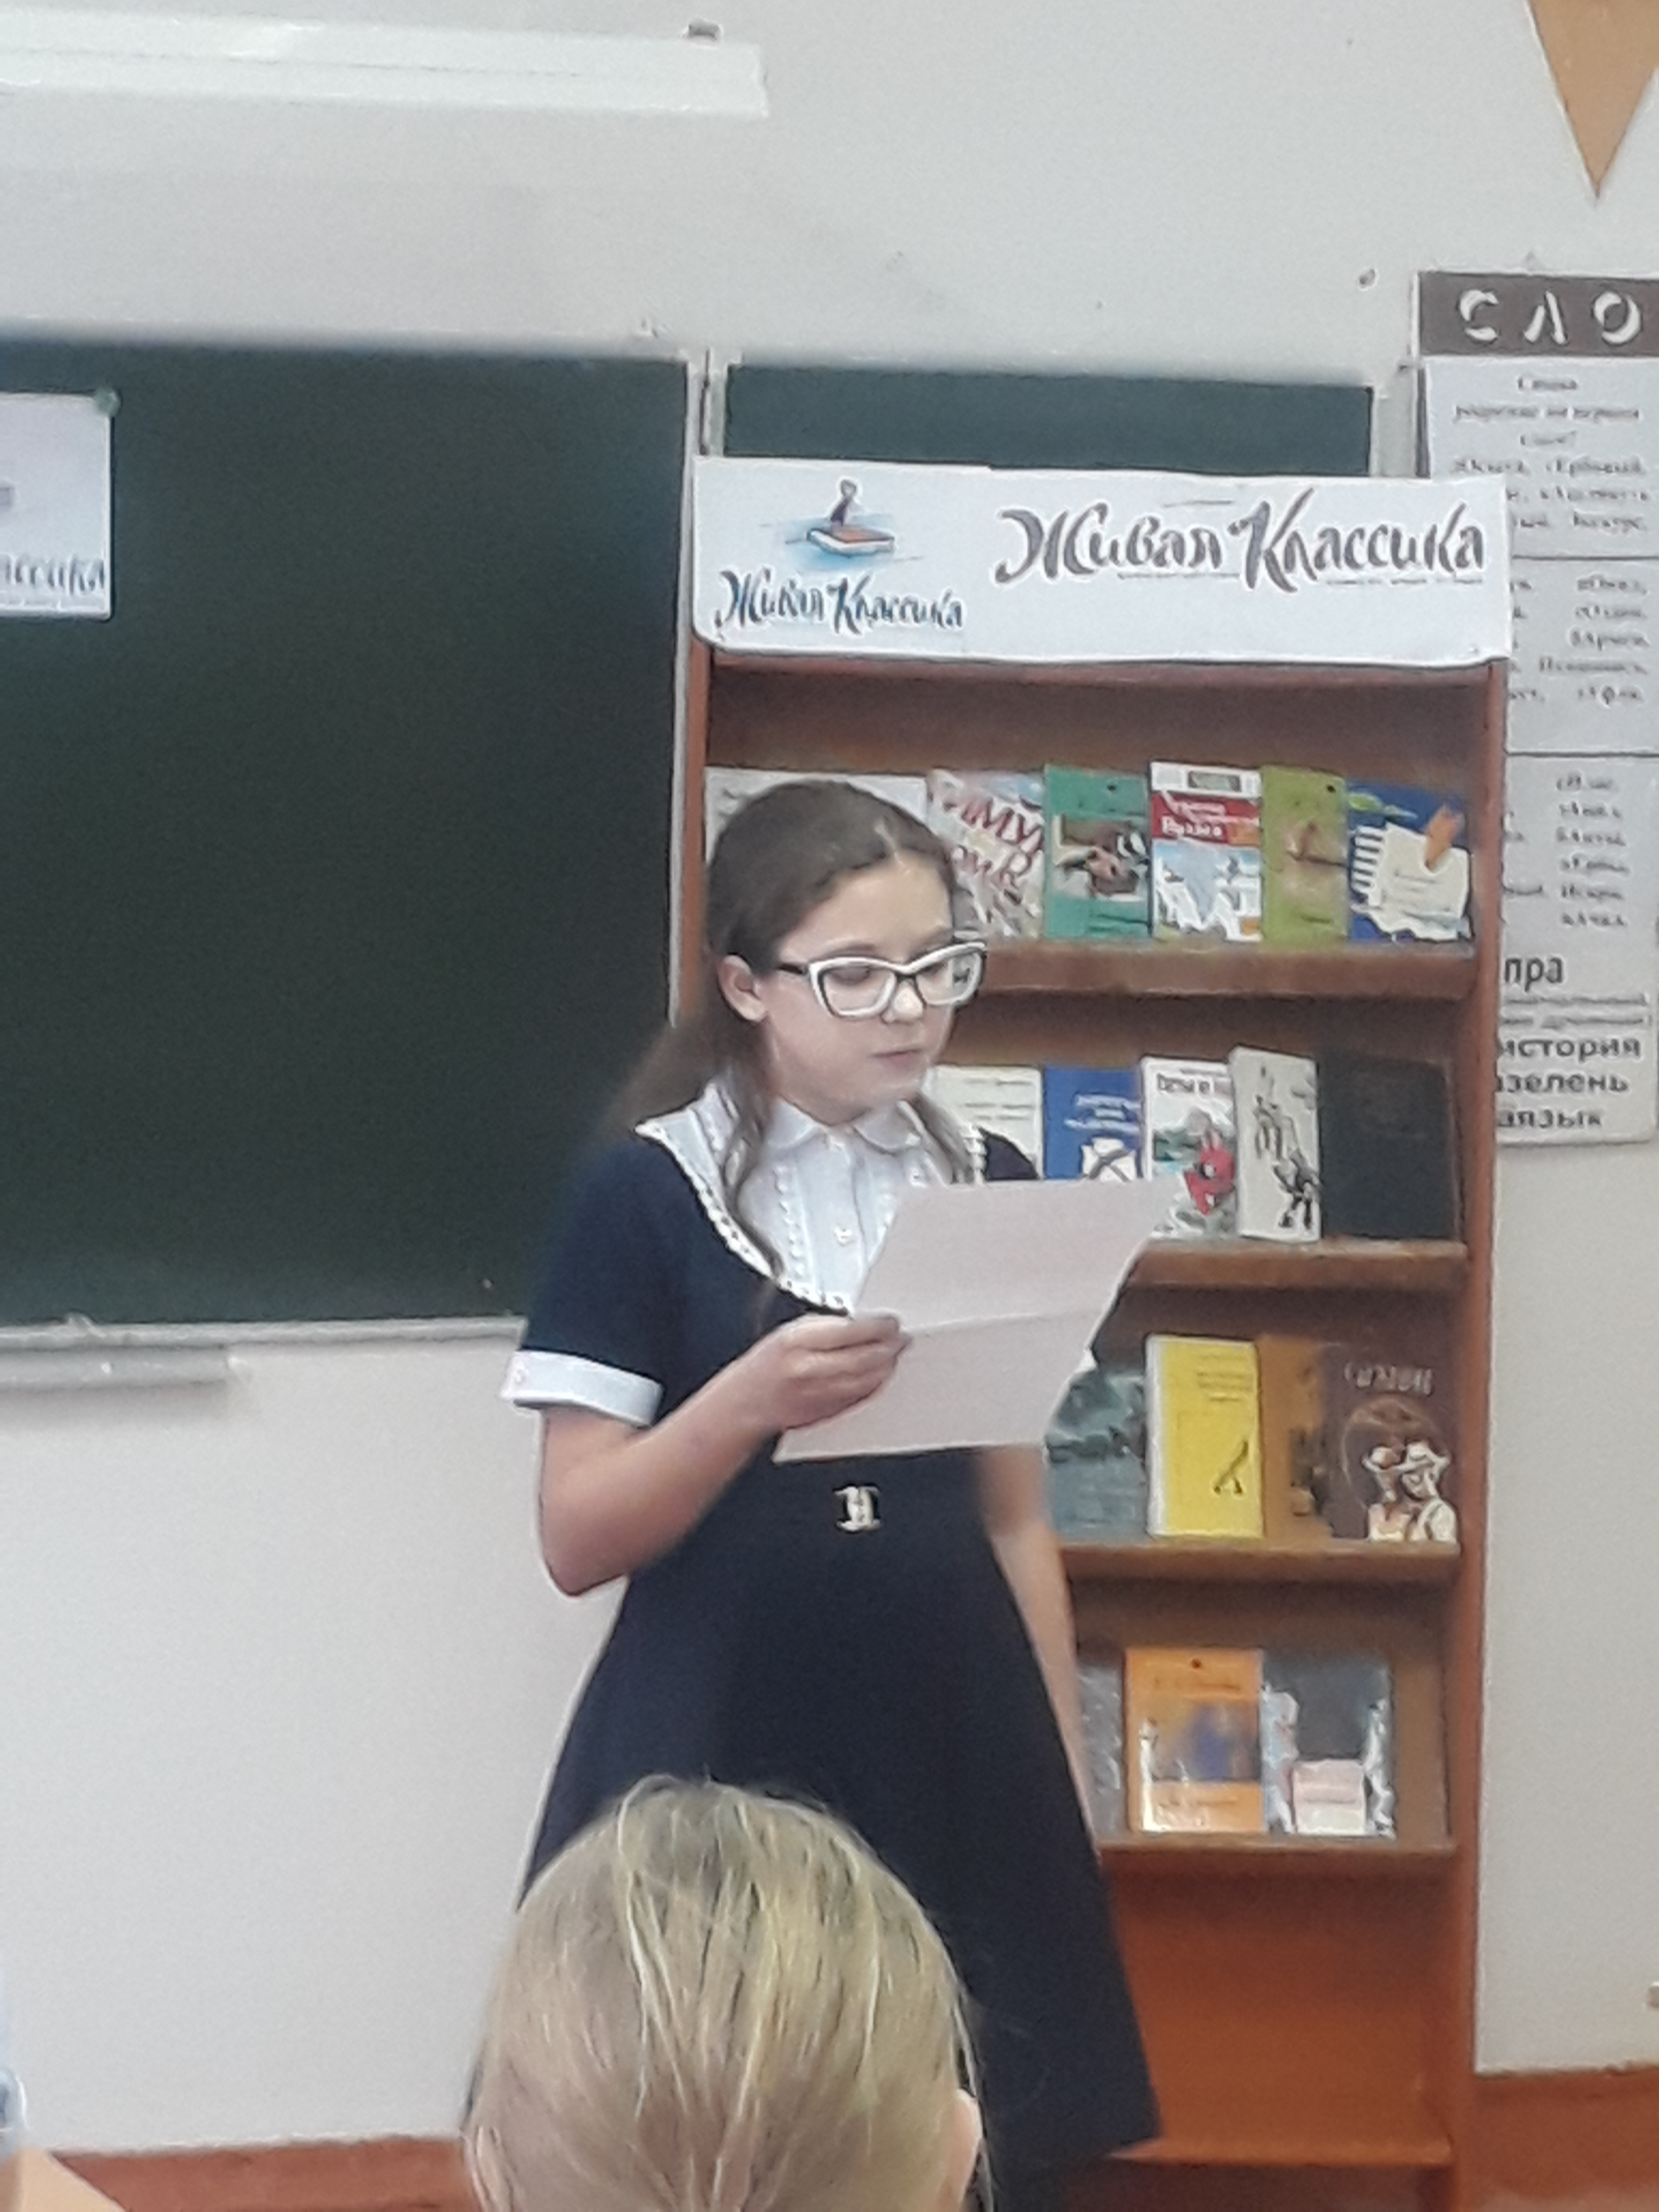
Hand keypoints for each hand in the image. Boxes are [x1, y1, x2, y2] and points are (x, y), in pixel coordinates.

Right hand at [729, 1312, 906, 1437]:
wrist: (746, 1402)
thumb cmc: (767, 1364)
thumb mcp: (791, 1331)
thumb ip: (828, 1326)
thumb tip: (866, 1324)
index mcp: (797, 1342)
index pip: (851, 1332)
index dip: (878, 1327)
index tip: (891, 1322)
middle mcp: (808, 1369)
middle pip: (864, 1358)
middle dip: (889, 1347)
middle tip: (901, 1338)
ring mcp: (818, 1395)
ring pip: (867, 1381)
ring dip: (887, 1366)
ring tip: (895, 1354)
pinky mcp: (826, 1413)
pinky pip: (860, 1398)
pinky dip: (876, 1384)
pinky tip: (881, 1374)